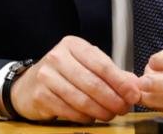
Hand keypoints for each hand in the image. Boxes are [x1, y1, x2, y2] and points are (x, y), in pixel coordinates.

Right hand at [4, 35, 140, 122]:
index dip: (120, 82)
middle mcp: (58, 57)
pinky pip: (69, 110)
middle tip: (123, 108)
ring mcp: (47, 76)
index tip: (133, 94)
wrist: (28, 85)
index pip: (102, 64)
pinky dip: (84, 116)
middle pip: (93, 83)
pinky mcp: (40, 95)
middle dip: (113, 99)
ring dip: (100, 111)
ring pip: (81, 99)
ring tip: (109, 114)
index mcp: (74, 45)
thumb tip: (134, 84)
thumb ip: (111, 73)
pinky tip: (90, 116)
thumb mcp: (86, 65)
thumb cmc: (63, 73)